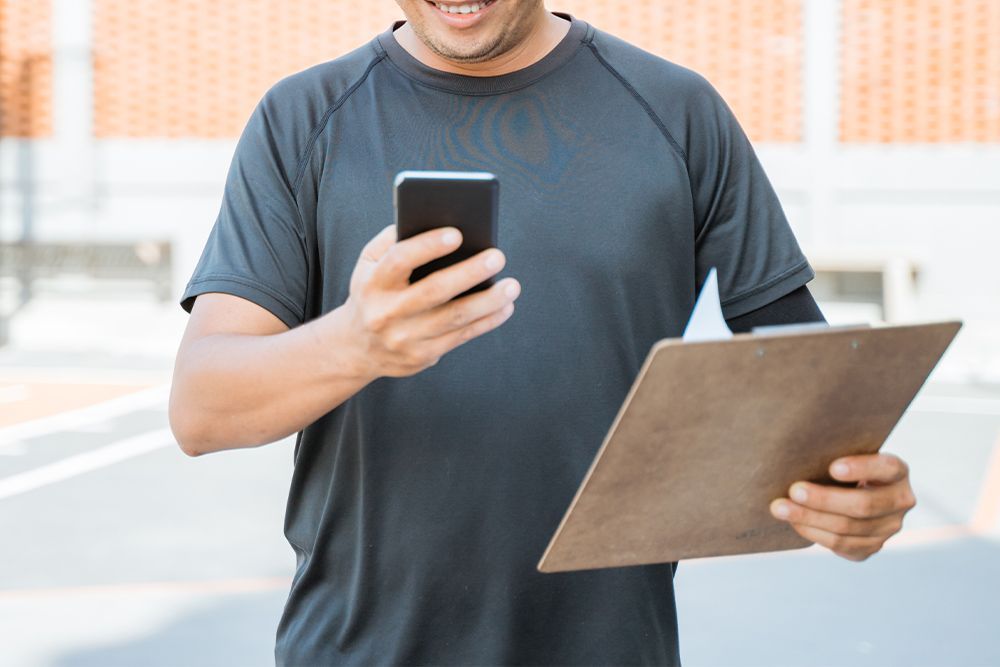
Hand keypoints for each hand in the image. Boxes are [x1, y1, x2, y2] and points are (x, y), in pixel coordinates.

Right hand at [343, 224, 519, 378]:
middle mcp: (386, 312)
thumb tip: (435, 220)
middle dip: (469, 273)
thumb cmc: (374, 291)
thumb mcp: (369, 264)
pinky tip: (505, 307)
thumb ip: (393, 240)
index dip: (428, 246)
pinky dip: (487, 321)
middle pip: (433, 291)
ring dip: (488, 301)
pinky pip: (460, 337)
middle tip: (498, 256)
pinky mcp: (421, 356)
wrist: (358, 347)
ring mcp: (404, 338)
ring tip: (512, 285)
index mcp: (373, 282)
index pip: (400, 260)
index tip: (457, 234)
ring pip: (453, 318)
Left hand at [769, 453, 916, 560]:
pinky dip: (814, 533)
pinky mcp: (872, 546)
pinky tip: (794, 522)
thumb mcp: (845, 451)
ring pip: (848, 528)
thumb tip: (794, 446)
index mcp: (897, 471)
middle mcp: (900, 501)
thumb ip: (833, 448)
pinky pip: (842, 545)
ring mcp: (889, 528)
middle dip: (824, 499)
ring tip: (781, 508)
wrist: (850, 489)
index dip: (861, 469)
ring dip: (810, 519)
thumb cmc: (840, 463)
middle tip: (793, 490)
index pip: (885, 468)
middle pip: (863, 505)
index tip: (832, 468)